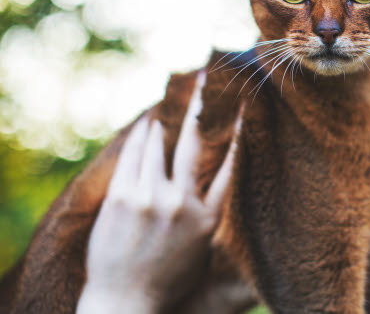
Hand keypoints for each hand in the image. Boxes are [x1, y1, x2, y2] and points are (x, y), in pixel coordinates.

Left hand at [77, 74, 239, 312]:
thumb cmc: (169, 277)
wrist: (125, 302)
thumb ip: (213, 213)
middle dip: (204, 107)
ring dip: (168, 120)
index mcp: (208, 219)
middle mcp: (181, 205)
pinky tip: (149, 124)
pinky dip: (143, 136)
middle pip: (197, 144)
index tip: (248, 107)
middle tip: (211, 77)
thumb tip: (228, 180)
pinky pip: (135, 155)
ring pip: (161, 144)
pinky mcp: (121, 198)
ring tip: (176, 98)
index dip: (240, 133)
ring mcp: (149, 199)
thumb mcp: (202, 248)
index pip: (231, 166)